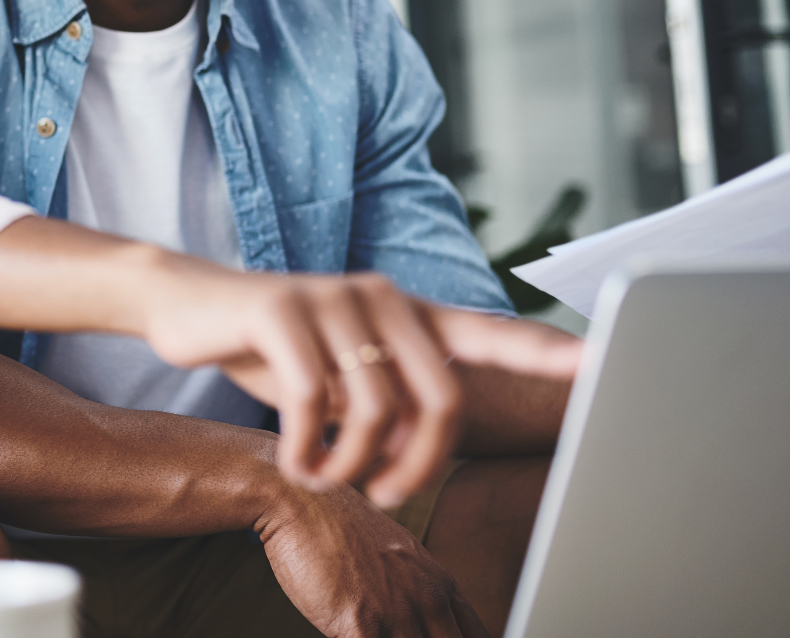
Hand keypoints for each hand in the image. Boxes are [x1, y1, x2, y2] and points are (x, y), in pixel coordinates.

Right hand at [141, 271, 579, 506]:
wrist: (190, 308)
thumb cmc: (276, 351)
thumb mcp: (342, 382)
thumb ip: (391, 404)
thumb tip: (419, 452)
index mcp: (407, 313)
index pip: (491, 333)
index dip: (547, 351)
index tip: (599, 362)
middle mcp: (381, 296)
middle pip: (439, 398)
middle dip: (417, 464)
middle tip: (382, 494)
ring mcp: (332, 296)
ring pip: (376, 407)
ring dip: (350, 464)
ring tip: (324, 476)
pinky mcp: (282, 308)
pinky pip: (313, 399)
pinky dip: (308, 448)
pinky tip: (296, 460)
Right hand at [259, 479, 487, 637]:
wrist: (298, 503)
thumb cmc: (335, 527)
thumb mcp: (394, 554)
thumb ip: (413, 589)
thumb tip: (416, 622)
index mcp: (438, 583)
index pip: (475, 635)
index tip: (434, 637)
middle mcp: (427, 598)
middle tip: (392, 632)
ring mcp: (398, 614)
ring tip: (368, 629)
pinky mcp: (362, 626)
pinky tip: (343, 631)